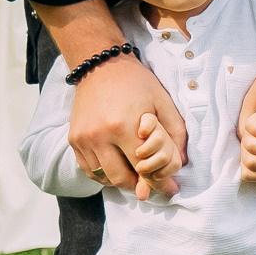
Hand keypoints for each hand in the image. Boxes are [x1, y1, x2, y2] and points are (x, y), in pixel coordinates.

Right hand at [66, 48, 187, 194]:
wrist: (101, 65)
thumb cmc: (136, 83)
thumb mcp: (163, 102)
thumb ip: (175, 134)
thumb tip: (181, 163)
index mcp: (123, 126)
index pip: (143, 168)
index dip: (158, 181)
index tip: (168, 189)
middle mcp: (100, 135)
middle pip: (122, 178)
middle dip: (139, 186)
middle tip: (150, 185)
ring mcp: (83, 139)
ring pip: (104, 178)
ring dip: (121, 181)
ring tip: (134, 175)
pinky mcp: (73, 140)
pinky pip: (89, 170)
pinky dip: (104, 175)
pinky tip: (116, 166)